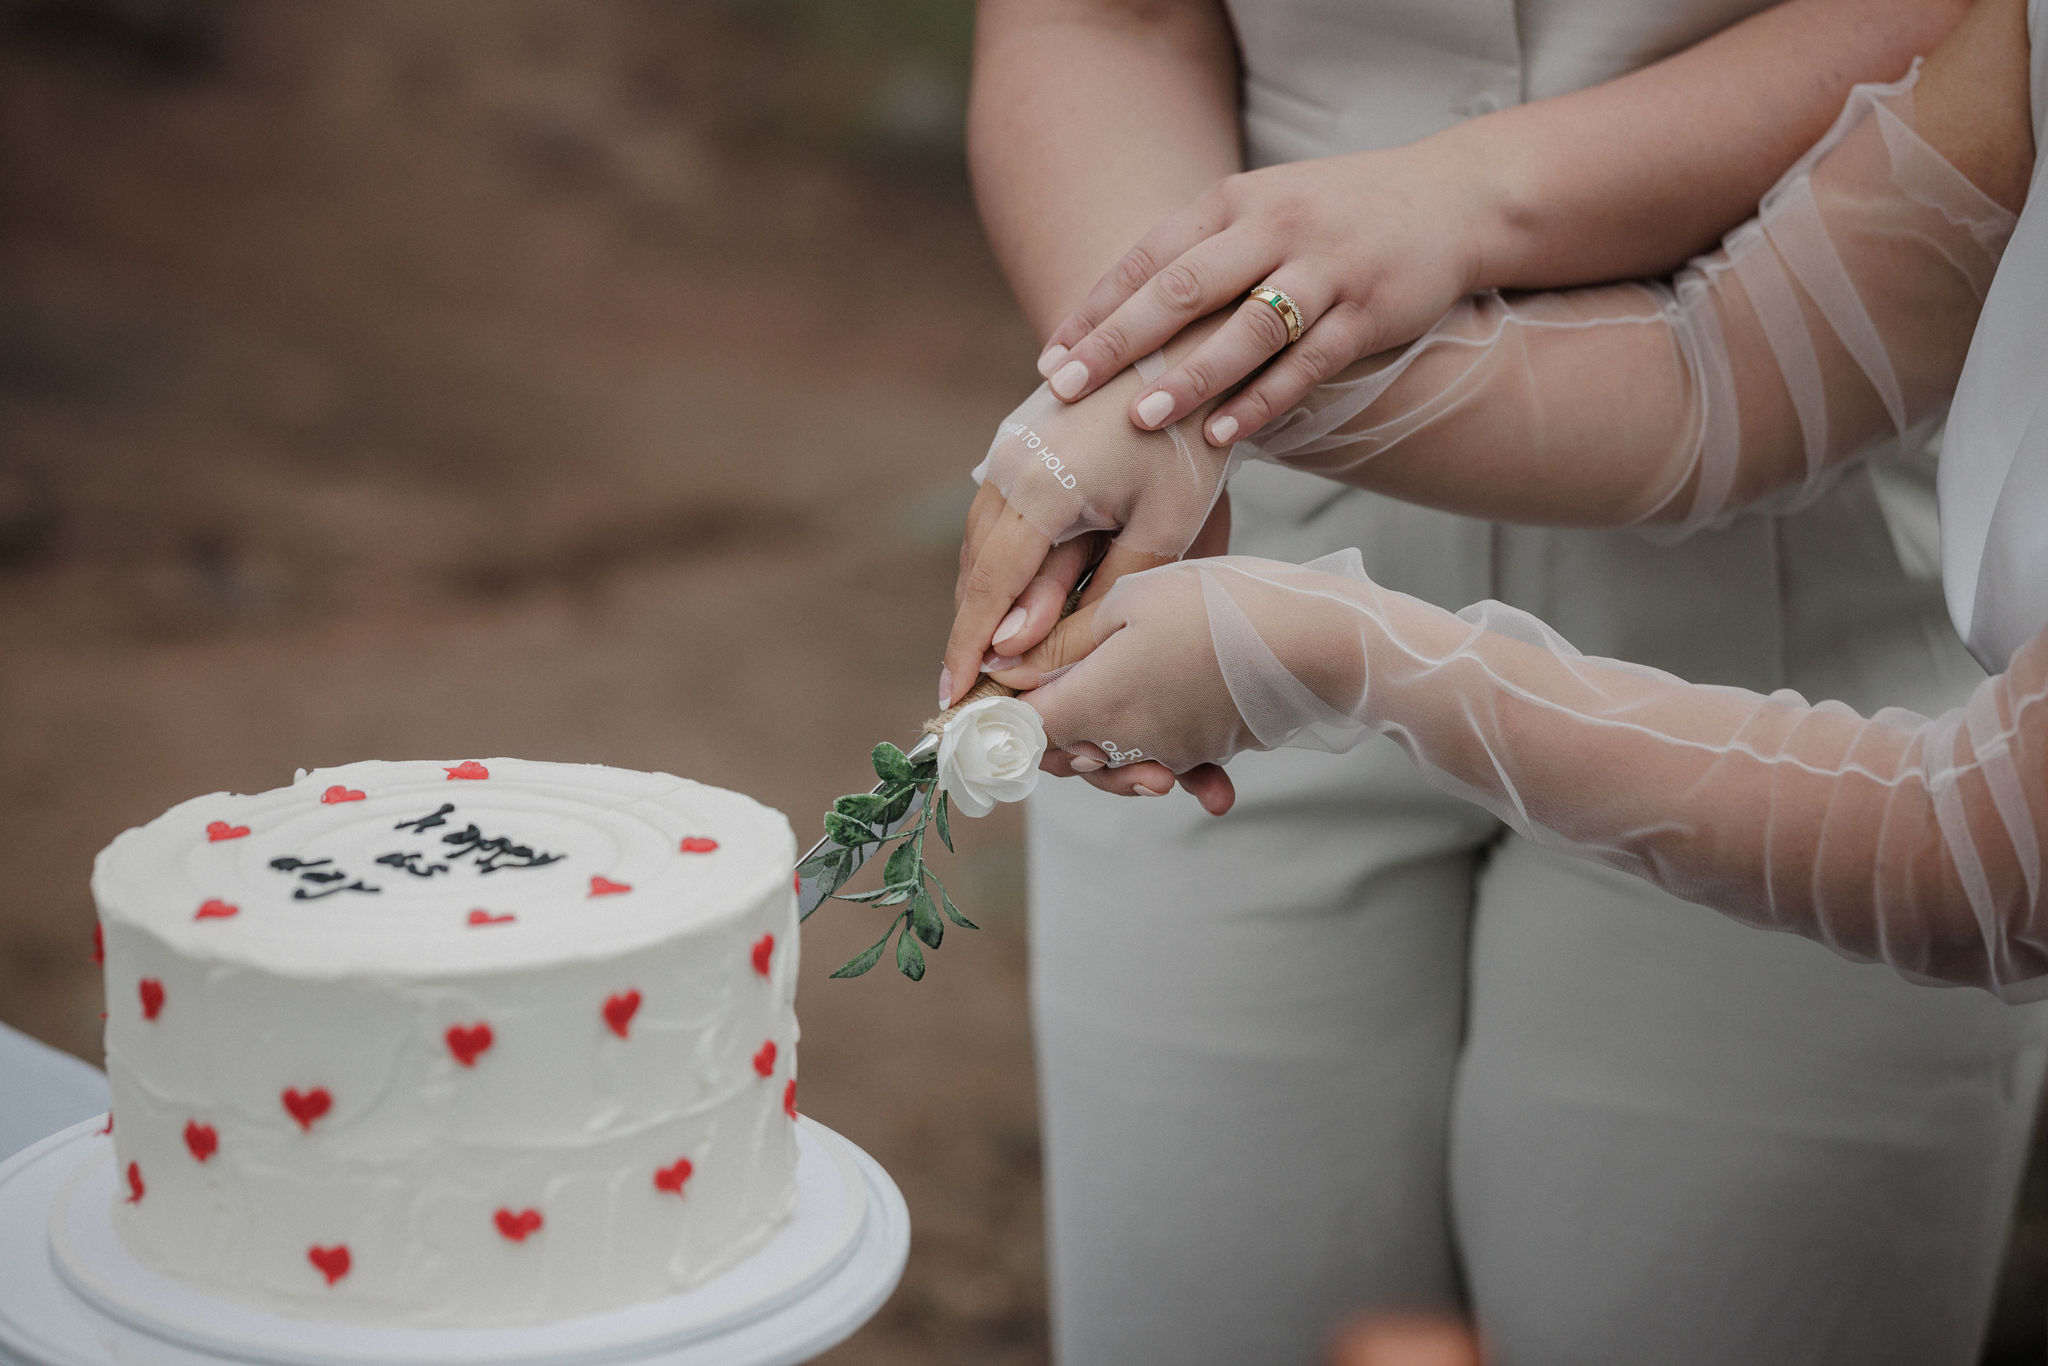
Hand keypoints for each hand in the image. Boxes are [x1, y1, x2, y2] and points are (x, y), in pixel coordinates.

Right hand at [944, 320, 1235, 710]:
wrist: (1185, 347)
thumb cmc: (1187, 443)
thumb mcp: (1160, 530)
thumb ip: (1093, 597)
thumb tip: (1022, 653)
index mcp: (1039, 491)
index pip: (991, 588)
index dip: (967, 649)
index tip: (950, 698)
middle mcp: (1007, 468)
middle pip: (974, 569)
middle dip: (967, 632)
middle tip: (961, 693)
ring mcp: (1006, 452)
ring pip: (978, 542)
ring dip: (979, 598)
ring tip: (980, 655)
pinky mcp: (1016, 444)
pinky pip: (993, 517)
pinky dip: (995, 562)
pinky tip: (1005, 595)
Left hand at [988, 553, 1350, 813]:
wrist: (1317, 641)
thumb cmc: (1218, 604)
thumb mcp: (1128, 602)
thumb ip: (1059, 642)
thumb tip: (999, 668)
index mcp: (1094, 702)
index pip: (1017, 729)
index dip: (993, 718)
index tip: (985, 701)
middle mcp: (1125, 740)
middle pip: (1063, 753)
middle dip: (1047, 732)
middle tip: (1054, 678)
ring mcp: (1168, 750)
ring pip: (1113, 760)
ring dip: (1106, 747)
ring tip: (1108, 693)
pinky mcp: (1204, 749)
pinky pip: (1169, 760)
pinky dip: (1167, 758)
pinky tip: (1182, 763)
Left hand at [1031, 139, 1492, 445]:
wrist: (1454, 199)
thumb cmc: (1338, 217)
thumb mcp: (1265, 211)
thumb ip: (1204, 255)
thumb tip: (1122, 325)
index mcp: (1236, 201)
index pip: (1148, 257)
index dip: (1096, 310)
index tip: (1051, 358)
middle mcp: (1275, 227)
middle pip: (1183, 288)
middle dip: (1119, 342)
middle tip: (1067, 388)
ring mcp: (1326, 269)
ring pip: (1247, 329)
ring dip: (1190, 377)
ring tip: (1141, 419)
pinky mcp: (1370, 312)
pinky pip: (1307, 364)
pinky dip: (1263, 401)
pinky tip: (1223, 435)